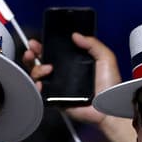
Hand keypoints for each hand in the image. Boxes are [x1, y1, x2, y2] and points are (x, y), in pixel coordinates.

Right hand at [23, 34, 139, 141]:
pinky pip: (40, 92)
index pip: (54, 53)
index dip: (43, 46)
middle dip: (32, 55)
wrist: (108, 107)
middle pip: (41, 62)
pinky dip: (36, 86)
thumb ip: (93, 44)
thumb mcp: (106, 58)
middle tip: (32, 51)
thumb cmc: (110, 86)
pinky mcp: (55, 99)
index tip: (37, 42)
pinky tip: (41, 83)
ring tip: (47, 68)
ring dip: (36, 69)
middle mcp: (64, 74)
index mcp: (74, 64)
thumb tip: (76, 35)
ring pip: (37, 75)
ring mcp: (58, 87)